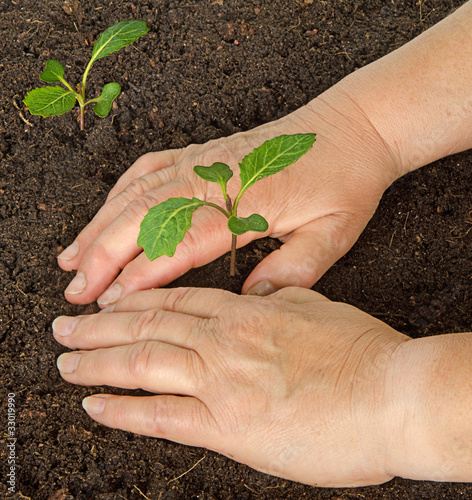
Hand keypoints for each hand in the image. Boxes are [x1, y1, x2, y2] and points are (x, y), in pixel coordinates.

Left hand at [53, 286, 408, 486]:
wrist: (392, 392)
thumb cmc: (361, 351)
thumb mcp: (317, 308)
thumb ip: (281, 300)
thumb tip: (262, 293)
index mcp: (247, 311)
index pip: (176, 300)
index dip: (135, 300)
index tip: (108, 304)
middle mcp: (225, 340)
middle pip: (147, 327)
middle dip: (99, 328)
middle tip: (65, 328)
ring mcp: (222, 381)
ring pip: (142, 363)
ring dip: (97, 362)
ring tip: (65, 362)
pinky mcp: (228, 425)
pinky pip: (160, 415)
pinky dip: (122, 409)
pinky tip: (96, 404)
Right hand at [57, 89, 399, 305]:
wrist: (352, 128)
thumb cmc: (344, 180)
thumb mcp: (334, 232)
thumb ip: (296, 268)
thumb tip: (252, 300)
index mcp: (247, 202)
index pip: (180, 242)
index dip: (140, 275)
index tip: (110, 303)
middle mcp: (216, 177)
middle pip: (143, 216)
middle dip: (102, 256)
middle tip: (76, 292)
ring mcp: (205, 161)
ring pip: (136, 193)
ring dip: (99, 227)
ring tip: (72, 259)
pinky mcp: (204, 153)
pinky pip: (149, 168)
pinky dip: (119, 192)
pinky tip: (104, 212)